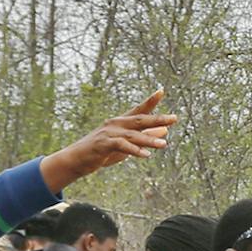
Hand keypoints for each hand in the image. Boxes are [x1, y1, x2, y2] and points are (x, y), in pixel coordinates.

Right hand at [40, 91, 176, 192]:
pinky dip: (134, 150)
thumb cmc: (102, 152)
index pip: (139, 110)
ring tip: (164, 144)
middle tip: (174, 118)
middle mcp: (116, 124)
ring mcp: (108, 133)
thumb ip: (145, 137)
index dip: (150, 101)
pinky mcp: (103, 145)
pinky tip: (146, 155)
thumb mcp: (127, 146)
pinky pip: (121, 146)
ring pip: (132, 134)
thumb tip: (165, 131)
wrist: (77, 160)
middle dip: (157, 119)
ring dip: (149, 139)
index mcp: (121, 123)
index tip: (162, 91)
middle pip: (139, 119)